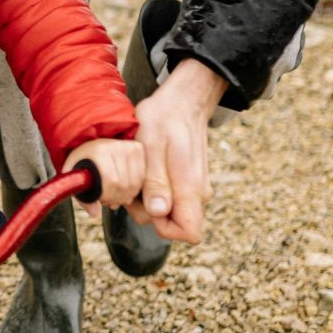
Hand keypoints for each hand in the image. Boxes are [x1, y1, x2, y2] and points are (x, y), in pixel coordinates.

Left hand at [62, 137, 144, 219]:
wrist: (90, 146)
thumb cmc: (81, 164)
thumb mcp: (75, 180)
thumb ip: (83, 198)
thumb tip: (95, 213)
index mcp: (99, 151)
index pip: (111, 182)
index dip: (107, 196)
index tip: (100, 199)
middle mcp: (116, 146)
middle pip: (124, 184)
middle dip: (115, 198)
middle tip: (107, 199)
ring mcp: (129, 147)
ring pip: (135, 184)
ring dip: (125, 195)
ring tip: (114, 194)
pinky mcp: (139, 149)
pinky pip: (142, 178)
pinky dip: (134, 188)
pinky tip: (124, 189)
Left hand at [124, 58, 226, 243]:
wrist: (183, 100)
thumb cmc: (165, 118)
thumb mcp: (151, 146)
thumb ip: (155, 181)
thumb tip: (159, 212)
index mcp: (191, 188)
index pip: (189, 233)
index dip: (164, 228)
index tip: (145, 204)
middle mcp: (197, 193)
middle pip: (171, 223)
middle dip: (146, 209)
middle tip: (135, 179)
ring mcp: (194, 187)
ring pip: (167, 210)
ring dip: (147, 197)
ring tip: (140, 168)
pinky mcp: (188, 182)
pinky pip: (169, 196)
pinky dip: (153, 187)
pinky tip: (146, 167)